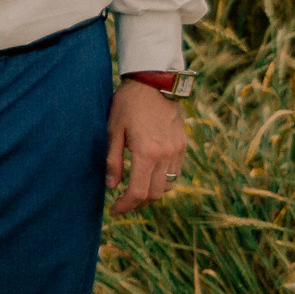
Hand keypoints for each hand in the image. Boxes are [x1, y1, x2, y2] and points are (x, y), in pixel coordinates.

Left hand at [106, 78, 188, 214]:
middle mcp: (166, 156)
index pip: (138, 191)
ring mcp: (177, 151)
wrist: (154, 83)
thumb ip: (112, 160)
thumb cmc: (128, 104)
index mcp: (146, 153)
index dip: (126, 205)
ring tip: (134, 191)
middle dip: (137, 203)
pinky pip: (175, 173)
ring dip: (151, 193)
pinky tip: (148, 176)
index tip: (114, 210)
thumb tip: (111, 186)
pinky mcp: (183, 146)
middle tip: (122, 204)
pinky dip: (162, 181)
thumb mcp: (113, 129)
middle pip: (154, 194)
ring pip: (167, 186)